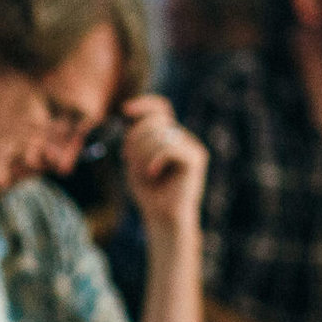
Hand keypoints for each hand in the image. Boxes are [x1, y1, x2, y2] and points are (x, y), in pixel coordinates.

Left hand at [119, 95, 205, 243]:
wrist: (163, 218)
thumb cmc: (148, 192)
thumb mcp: (134, 161)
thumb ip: (133, 138)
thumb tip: (127, 113)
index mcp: (169, 136)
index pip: (161, 108)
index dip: (144, 104)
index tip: (125, 110)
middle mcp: (183, 137)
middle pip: (155, 121)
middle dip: (134, 138)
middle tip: (127, 159)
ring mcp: (192, 146)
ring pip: (160, 135)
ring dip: (141, 154)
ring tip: (142, 172)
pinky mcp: (196, 158)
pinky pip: (169, 148)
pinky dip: (154, 160)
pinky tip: (152, 174)